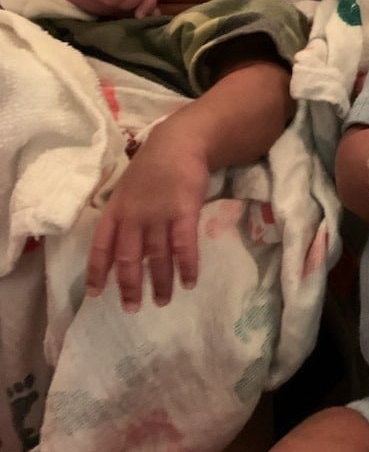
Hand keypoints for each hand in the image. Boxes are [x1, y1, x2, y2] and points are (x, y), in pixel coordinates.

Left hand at [85, 125, 208, 310]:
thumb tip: (126, 248)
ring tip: (163, 301)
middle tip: (132, 308)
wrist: (179, 143)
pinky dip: (186, 266)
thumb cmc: (153, 167)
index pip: (101, 246)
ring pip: (157, 257)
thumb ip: (125, 217)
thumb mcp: (127, 190)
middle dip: (130, 286)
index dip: (98, 271)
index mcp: (116, 210)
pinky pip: (183, 246)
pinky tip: (189, 282)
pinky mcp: (184, 212)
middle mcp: (133, 216)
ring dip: (161, 282)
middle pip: (129, 258)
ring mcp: (158, 215)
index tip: (96, 294)